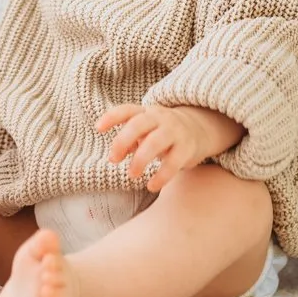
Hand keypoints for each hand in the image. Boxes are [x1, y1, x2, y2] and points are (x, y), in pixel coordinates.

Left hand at [96, 103, 244, 192]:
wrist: (199, 129)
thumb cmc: (162, 132)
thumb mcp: (146, 131)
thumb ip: (129, 140)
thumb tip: (114, 155)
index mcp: (146, 113)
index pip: (126, 110)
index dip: (111, 117)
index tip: (98, 128)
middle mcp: (159, 118)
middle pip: (138, 124)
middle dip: (122, 141)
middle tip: (113, 160)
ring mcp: (174, 131)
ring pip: (155, 142)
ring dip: (140, 159)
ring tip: (132, 175)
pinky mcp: (186, 148)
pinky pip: (173, 162)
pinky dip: (161, 175)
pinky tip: (151, 186)